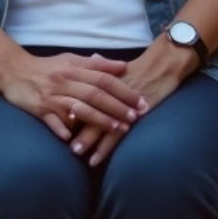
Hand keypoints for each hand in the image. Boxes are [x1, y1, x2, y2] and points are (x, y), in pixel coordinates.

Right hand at [0, 50, 147, 152]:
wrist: (14, 71)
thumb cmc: (47, 67)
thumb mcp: (71, 60)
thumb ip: (96, 65)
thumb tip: (123, 67)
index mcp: (73, 68)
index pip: (103, 79)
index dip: (124, 90)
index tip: (141, 101)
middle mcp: (64, 82)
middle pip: (95, 95)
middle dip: (117, 107)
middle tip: (136, 118)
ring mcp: (52, 97)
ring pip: (79, 109)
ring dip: (100, 120)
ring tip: (118, 129)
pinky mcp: (39, 109)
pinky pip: (52, 122)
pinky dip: (63, 130)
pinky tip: (73, 140)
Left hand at [66, 40, 197, 166]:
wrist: (165, 65)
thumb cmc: (143, 67)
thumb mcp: (121, 66)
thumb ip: (104, 66)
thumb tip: (93, 59)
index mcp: (102, 79)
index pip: (80, 92)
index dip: (66, 101)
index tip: (52, 111)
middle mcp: (108, 92)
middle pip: (85, 108)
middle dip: (71, 124)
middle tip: (58, 135)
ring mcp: (120, 104)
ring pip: (98, 123)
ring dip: (85, 139)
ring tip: (74, 152)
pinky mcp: (133, 115)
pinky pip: (116, 135)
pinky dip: (105, 148)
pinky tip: (96, 159)